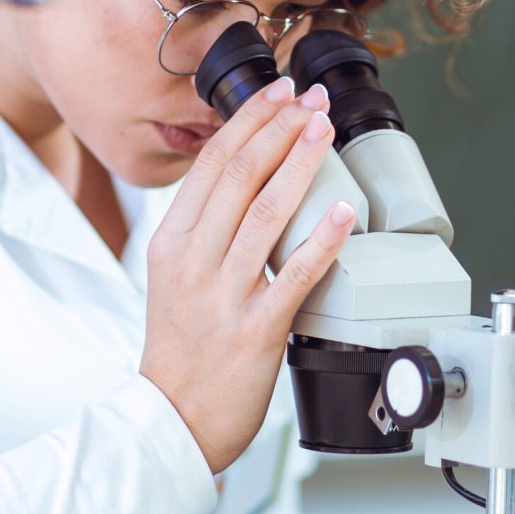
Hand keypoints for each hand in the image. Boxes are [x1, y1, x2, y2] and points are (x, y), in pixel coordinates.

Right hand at [140, 77, 356, 471]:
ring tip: (326, 131)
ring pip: (266, 213)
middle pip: (239, 176)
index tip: (281, 93)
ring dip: (301, 164)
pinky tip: (343, 212)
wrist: (172, 420)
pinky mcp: (255, 329)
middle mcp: (193, 262)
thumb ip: (202, 231)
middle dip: (281, 128)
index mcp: (171, 243)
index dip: (250, 121)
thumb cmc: (180, 352)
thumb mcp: (172, 278)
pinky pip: (294, 275)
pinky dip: (321, 239)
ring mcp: (223, 295)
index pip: (212, 164)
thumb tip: (245, 181)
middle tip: (313, 101)